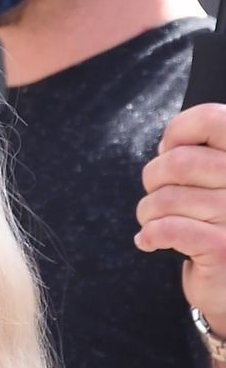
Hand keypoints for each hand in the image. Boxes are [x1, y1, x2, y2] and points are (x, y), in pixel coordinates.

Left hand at [136, 100, 225, 332]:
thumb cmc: (222, 224)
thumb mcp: (219, 180)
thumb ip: (203, 153)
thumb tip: (167, 146)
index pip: (212, 120)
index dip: (178, 132)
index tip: (168, 151)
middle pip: (178, 161)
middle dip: (153, 177)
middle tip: (156, 193)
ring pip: (166, 198)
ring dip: (147, 212)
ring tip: (154, 222)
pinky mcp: (222, 248)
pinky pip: (168, 228)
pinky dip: (149, 234)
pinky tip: (150, 240)